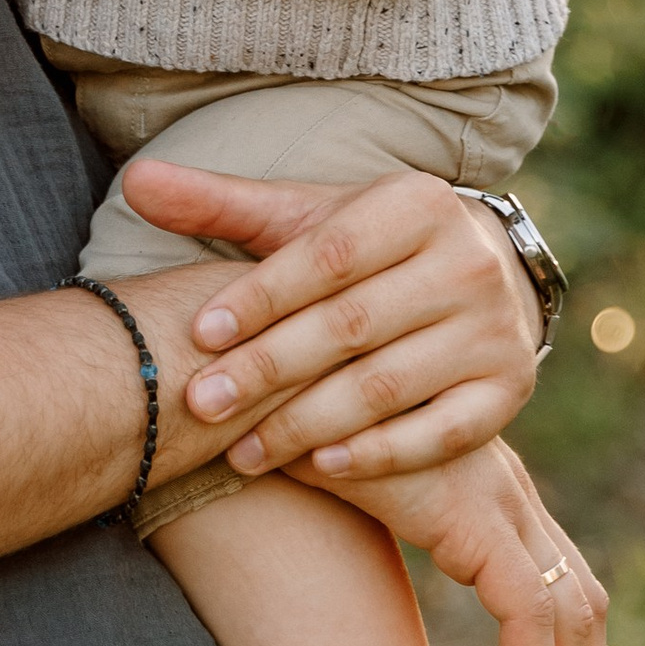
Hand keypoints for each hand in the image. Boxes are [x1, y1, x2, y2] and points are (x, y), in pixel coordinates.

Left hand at [118, 159, 543, 479]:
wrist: (479, 274)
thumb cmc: (365, 246)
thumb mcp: (303, 217)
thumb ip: (221, 203)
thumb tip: (135, 179)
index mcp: (416, 205)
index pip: (328, 255)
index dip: (260, 296)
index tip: (198, 333)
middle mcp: (467, 263)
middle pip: (352, 324)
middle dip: (269, 368)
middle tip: (202, 404)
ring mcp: (494, 330)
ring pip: (389, 384)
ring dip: (309, 422)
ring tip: (243, 451)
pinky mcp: (509, 390)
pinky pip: (442, 431)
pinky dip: (381, 452)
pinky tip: (320, 466)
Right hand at [291, 439, 605, 645]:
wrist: (265, 384)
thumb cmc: (289, 429)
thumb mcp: (348, 486)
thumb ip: (372, 526)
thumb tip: (346, 593)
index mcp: (484, 488)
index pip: (554, 579)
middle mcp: (506, 493)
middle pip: (580, 601)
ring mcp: (497, 501)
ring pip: (571, 615)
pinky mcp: (473, 518)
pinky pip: (530, 616)